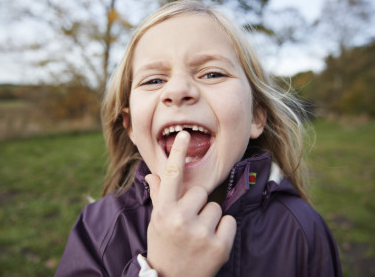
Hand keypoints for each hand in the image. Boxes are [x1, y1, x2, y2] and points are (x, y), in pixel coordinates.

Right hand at [146, 131, 236, 276]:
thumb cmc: (164, 247)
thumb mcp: (156, 222)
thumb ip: (158, 197)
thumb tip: (152, 175)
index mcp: (163, 211)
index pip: (171, 176)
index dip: (177, 153)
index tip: (185, 135)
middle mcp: (180, 219)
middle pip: (200, 192)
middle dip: (197, 204)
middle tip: (189, 223)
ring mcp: (200, 233)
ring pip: (216, 207)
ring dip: (210, 219)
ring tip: (199, 236)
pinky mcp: (219, 246)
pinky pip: (229, 222)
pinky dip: (224, 231)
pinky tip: (211, 244)